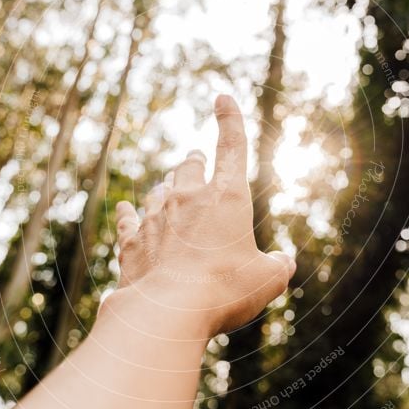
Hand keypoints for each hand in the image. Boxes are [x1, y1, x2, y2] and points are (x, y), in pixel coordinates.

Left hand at [111, 94, 295, 337]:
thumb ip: (278, 266)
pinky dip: (128, 213)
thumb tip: (284, 263)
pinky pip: (128, 219)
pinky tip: (124, 208)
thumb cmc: (225, 291)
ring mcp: (156, 217)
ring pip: (160, 190)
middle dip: (195, 161)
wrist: (167, 311)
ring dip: (167, 187)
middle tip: (195, 158)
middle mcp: (189, 198)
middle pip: (190, 167)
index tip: (222, 96)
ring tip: (168, 185)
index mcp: (227, 198)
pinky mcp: (132, 241)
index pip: (233, 147)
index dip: (230, 119)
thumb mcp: (268, 280)